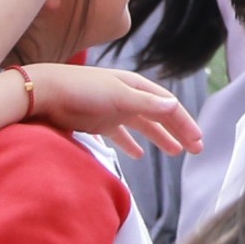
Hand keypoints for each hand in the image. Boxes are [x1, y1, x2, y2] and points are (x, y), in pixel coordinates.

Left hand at [0, 64, 202, 158]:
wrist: (46, 93)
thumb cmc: (83, 90)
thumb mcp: (118, 96)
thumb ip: (146, 104)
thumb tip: (174, 106)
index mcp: (137, 87)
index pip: (169, 106)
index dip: (184, 123)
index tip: (197, 140)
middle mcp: (129, 97)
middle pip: (160, 116)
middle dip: (178, 131)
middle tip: (195, 149)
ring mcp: (114, 110)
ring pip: (144, 126)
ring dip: (160, 138)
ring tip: (175, 152)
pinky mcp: (99, 122)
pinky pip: (121, 135)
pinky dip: (131, 144)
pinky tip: (138, 155)